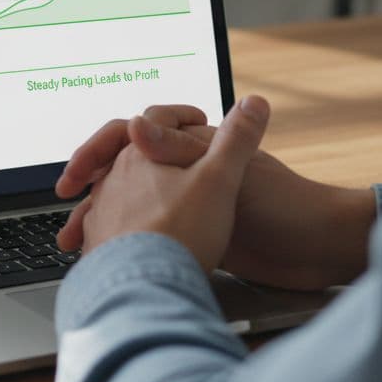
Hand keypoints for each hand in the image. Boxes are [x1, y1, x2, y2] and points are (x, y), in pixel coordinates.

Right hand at [57, 102, 374, 288]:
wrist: (314, 251)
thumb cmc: (279, 208)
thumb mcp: (225, 173)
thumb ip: (180, 148)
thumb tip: (135, 122)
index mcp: (193, 145)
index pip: (131, 133)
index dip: (98, 150)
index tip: (75, 176)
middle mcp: (187, 170)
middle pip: (123, 168)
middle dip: (90, 187)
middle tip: (66, 211)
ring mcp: (189, 202)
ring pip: (130, 203)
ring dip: (101, 218)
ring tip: (76, 243)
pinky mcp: (194, 234)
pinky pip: (146, 232)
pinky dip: (122, 242)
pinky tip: (107, 259)